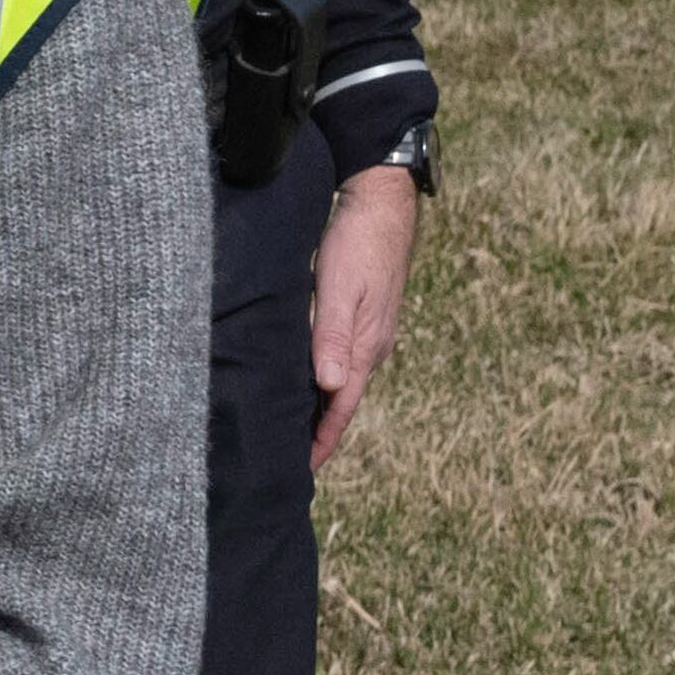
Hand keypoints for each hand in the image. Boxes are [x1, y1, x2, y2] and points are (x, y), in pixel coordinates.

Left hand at [310, 162, 420, 470]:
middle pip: (343, 400)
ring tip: (295, 430)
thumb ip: (333, 336)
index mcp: (366, 346)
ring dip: (321, 407)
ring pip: (342, 381)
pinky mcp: (364, 315)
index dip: (322, 440)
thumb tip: (331, 387)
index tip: (303, 472)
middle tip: (292, 462)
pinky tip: (310, 381)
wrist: (382, 202)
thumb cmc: (356, 242)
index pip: (342, 406)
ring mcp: (370, 331)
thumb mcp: (339, 287)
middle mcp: (371, 345)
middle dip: (320, 432)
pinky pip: (343, 359)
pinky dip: (325, 380)